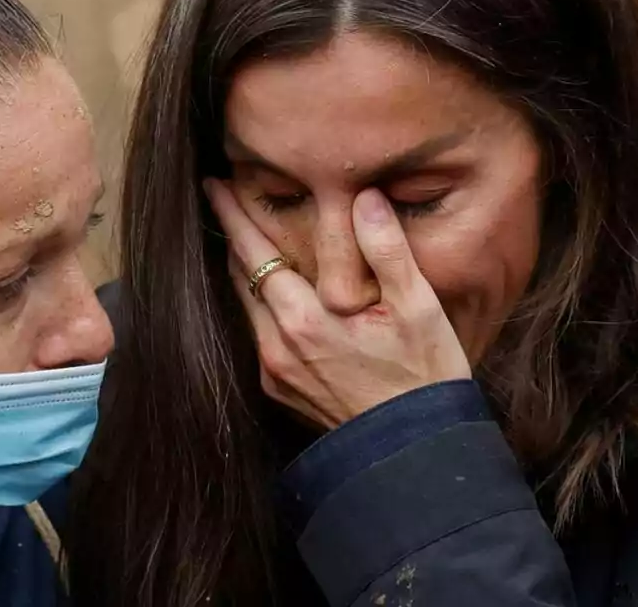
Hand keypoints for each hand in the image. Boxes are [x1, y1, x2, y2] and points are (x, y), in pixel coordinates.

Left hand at [205, 179, 470, 428]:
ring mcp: (274, 371)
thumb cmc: (423, 377)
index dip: (232, 215)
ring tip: (247, 236)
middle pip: (241, 276)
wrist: (414, 453)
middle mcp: (276, 345)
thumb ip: (387, 249)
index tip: (214, 184)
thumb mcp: (418, 308)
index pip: (254, 253)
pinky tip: (274, 291)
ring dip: (245, 269)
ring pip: (247, 306)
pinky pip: (258, 334)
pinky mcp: (279, 389)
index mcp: (303, 320)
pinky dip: (261, 304)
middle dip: (233, 235)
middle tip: (224, 198)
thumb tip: (365, 197)